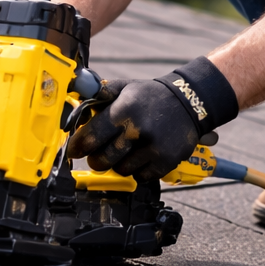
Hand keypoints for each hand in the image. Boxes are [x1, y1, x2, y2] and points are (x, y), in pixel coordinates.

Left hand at [65, 56, 238, 180]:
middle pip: (102, 161)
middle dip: (96, 160)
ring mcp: (153, 148)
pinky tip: (143, 156)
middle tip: (98, 155)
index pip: (90, 137)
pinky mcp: (166, 162)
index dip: (78, 147)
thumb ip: (98, 95)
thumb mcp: (125, 88)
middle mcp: (137, 130)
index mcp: (123, 110)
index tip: (75, 150)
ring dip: (120, 164)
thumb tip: (74, 106)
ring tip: (127, 151)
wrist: (190, 102)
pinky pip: (141, 177)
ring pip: (121, 170)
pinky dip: (139, 170)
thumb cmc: (151, 97)